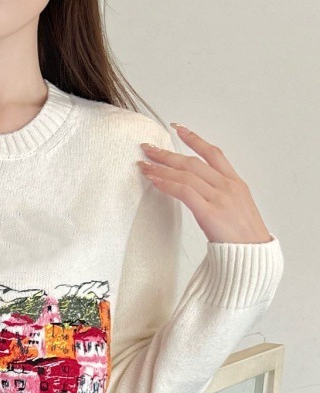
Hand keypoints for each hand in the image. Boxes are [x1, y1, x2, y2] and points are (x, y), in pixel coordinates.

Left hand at [137, 123, 272, 244]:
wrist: (254, 256)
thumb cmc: (244, 240)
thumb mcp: (237, 211)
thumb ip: (221, 199)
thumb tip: (202, 197)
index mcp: (236, 183)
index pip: (213, 153)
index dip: (195, 139)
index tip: (179, 129)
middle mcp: (228, 186)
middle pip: (193, 162)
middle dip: (168, 154)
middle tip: (149, 148)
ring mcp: (220, 198)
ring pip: (186, 175)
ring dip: (162, 169)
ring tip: (144, 165)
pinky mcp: (210, 212)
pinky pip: (185, 192)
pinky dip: (168, 184)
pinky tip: (154, 181)